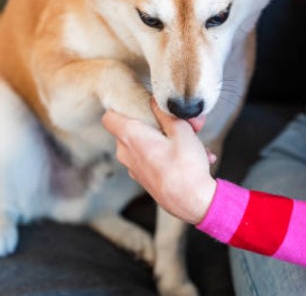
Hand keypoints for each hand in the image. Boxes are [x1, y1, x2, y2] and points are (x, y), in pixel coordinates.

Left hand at [102, 99, 216, 223]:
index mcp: (130, 138)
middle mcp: (126, 153)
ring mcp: (134, 168)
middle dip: (158, 122)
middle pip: (133, 127)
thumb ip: (165, 113)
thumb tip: (155, 101)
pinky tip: (195, 155)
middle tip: (183, 122)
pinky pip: (153, 158)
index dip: (121, 106)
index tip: (139, 102)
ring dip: (168, 138)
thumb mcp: (182, 131)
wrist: (194, 203)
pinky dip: (169, 154)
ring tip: (195, 140)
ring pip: (147, 143)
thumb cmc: (187, 168)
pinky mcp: (144, 178)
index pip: (109, 116)